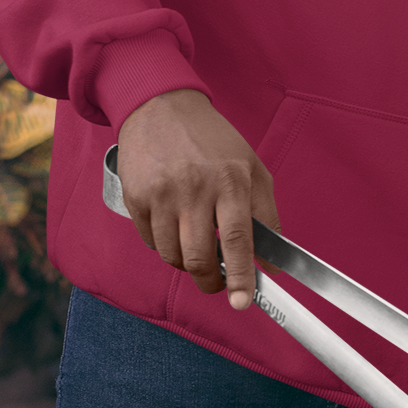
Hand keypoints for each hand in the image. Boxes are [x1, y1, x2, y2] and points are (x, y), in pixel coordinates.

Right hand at [117, 89, 278, 305]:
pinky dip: (163, 244)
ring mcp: (162, 194)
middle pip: (199, 257)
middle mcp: (194, 188)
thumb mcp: (251, 167)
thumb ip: (266, 215)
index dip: (239, 275)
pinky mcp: (136, 197)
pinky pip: (151, 242)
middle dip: (209, 281)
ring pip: (172, 255)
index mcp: (230, 180)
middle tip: (215, 284)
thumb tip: (271, 264)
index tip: (241, 301)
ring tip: (194, 242)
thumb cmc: (211, 140)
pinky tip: (172, 223)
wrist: (161, 106)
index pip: (236, 239)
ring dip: (185, 261)